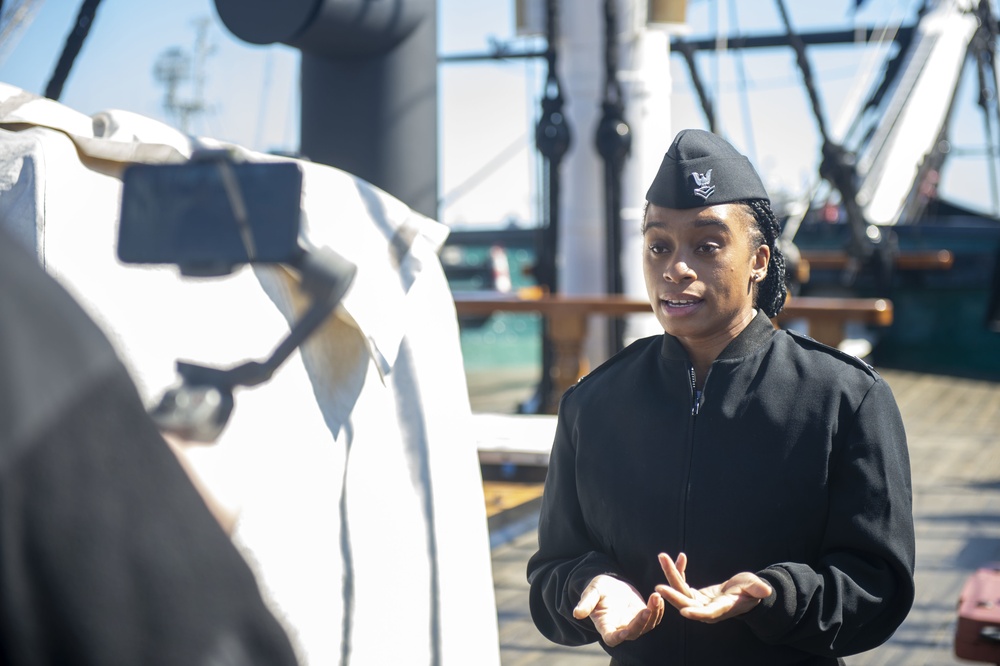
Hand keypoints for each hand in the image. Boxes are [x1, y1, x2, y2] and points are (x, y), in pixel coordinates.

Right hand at [573, 574, 663, 646]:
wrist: (611, 586)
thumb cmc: (599, 590)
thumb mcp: (592, 592)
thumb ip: (586, 603)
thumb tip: (576, 613)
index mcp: (605, 626)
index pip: (612, 638)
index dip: (618, 638)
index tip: (624, 632)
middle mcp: (621, 628)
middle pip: (633, 633)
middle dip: (641, 622)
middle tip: (646, 609)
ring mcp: (634, 623)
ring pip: (647, 626)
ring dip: (653, 614)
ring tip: (655, 597)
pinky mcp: (643, 616)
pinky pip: (654, 617)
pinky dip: (657, 609)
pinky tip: (658, 598)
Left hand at [654, 553, 771, 622]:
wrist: (744, 593)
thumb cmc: (751, 591)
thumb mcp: (755, 588)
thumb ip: (757, 589)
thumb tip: (765, 590)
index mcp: (721, 609)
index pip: (707, 613)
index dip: (696, 613)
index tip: (683, 611)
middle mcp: (706, 609)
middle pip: (687, 603)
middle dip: (673, 595)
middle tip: (658, 587)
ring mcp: (698, 603)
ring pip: (680, 591)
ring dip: (671, 574)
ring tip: (663, 557)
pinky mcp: (694, 596)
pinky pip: (682, 583)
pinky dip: (679, 570)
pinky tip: (678, 557)